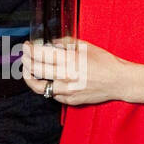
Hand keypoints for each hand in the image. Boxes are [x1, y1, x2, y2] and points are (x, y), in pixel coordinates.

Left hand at [21, 37, 143, 106]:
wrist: (118, 81)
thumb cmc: (104, 62)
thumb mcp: (85, 46)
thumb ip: (66, 43)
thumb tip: (52, 43)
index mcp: (69, 59)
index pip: (40, 54)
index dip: (29, 49)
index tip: (26, 46)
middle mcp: (65, 76)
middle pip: (35, 69)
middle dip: (26, 60)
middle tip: (25, 55)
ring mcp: (66, 90)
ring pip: (39, 86)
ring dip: (30, 77)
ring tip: (28, 71)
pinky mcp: (69, 100)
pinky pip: (52, 94)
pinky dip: (47, 86)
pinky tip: (47, 80)